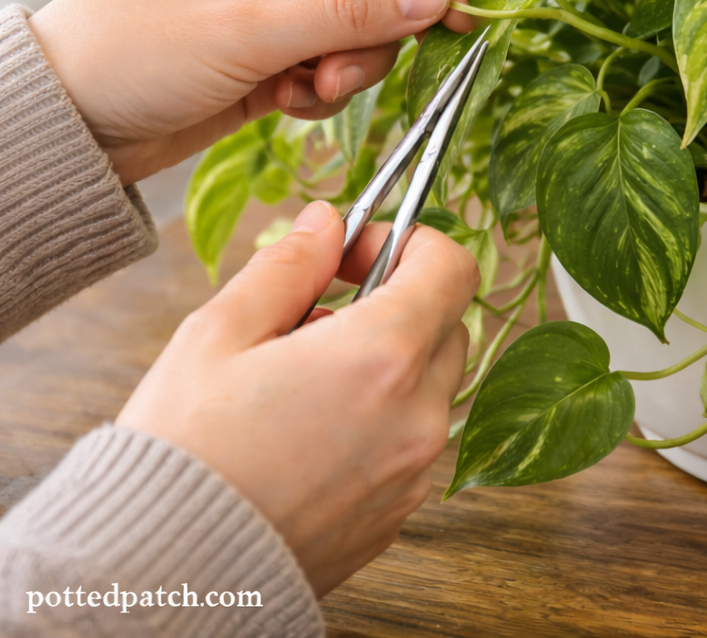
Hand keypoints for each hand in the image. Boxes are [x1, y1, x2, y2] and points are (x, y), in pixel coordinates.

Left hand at [27, 0, 471, 184]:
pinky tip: (281, 104)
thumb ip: (346, 14)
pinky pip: (327, 64)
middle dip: (366, 38)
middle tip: (339, 77)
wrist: (67, 126)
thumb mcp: (246, 35)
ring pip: (353, 31)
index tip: (457, 20)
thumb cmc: (134, 57)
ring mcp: (268, 4)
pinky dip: (318, 91)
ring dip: (344, 70)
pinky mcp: (267, 51)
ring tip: (301, 94)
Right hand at [117, 200, 478, 595]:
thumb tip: (327, 222)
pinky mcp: (397, 513)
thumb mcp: (220, 331)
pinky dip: (381, 416)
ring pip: (431, 384)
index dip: (409, 242)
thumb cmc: (183, 450)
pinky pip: (412, 440)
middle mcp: (416, 417)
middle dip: (395, 301)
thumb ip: (289, 264)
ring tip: (304, 377)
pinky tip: (312, 428)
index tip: (355, 254)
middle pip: (446, 324)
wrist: (164, 576)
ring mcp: (413, 472)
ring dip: (387, 361)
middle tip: (319, 312)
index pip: (450, 268)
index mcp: (380, 358)